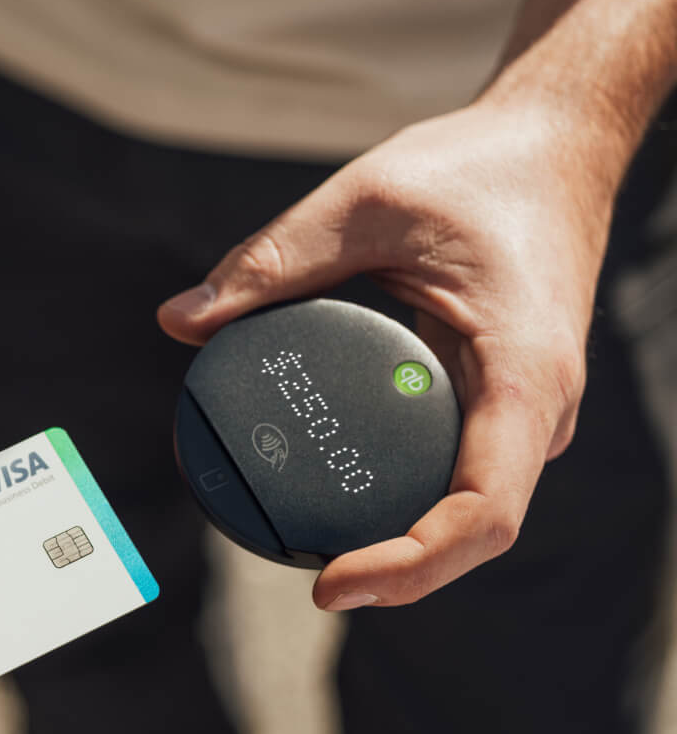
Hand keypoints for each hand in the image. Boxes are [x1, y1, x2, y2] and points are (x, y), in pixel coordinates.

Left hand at [158, 99, 612, 608]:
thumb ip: (271, 261)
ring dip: (406, 548)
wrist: (555, 148)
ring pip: (471, 513)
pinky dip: (411, 505)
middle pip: (475, 532)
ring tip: (321, 556)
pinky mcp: (503, 407)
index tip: (332, 585)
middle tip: (313, 582)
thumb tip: (177, 321)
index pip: (482, 511)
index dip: (411, 565)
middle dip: (399, 572)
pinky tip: (346, 501)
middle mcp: (537, 409)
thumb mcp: (366, 200)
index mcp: (522, 370)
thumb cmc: (478, 169)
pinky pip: (462, 478)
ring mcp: (526, 415)